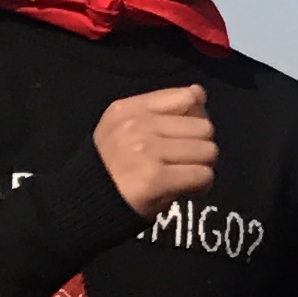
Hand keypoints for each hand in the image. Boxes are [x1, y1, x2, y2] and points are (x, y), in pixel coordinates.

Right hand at [95, 86, 217, 216]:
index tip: (185, 137)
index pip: (186, 97)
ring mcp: (145, 151)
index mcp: (127, 109)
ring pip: (208, 151)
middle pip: (204, 127)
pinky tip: (185, 190)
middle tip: (184, 163)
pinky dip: (201, 186)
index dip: (196, 118)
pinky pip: (203, 175)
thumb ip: (165, 110)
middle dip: (201, 147)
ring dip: (203, 167)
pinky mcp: (156, 178)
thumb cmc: (116, 167)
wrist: (88, 204)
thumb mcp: (129, 128)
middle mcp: (135, 125)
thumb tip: (199, 92)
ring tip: (183, 176)